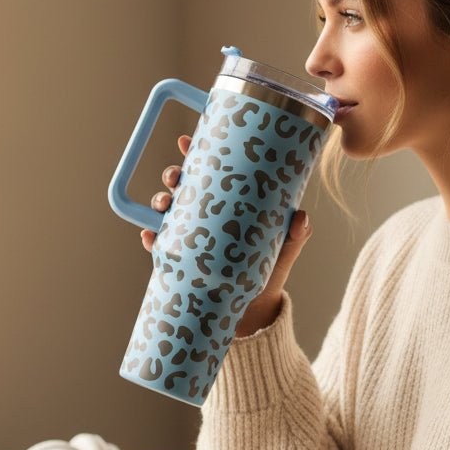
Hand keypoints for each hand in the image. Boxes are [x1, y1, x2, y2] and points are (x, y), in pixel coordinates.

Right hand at [140, 135, 313, 336]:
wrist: (255, 307)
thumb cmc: (270, 269)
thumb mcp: (286, 248)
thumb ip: (297, 233)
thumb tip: (301, 218)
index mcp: (229, 202)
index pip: (211, 171)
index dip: (197, 153)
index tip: (187, 141)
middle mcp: (206, 215)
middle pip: (183, 186)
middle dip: (173, 175)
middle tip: (175, 177)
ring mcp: (191, 236)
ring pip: (167, 211)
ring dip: (159, 201)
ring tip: (163, 203)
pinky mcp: (181, 260)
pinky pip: (159, 246)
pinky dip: (150, 239)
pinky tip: (148, 236)